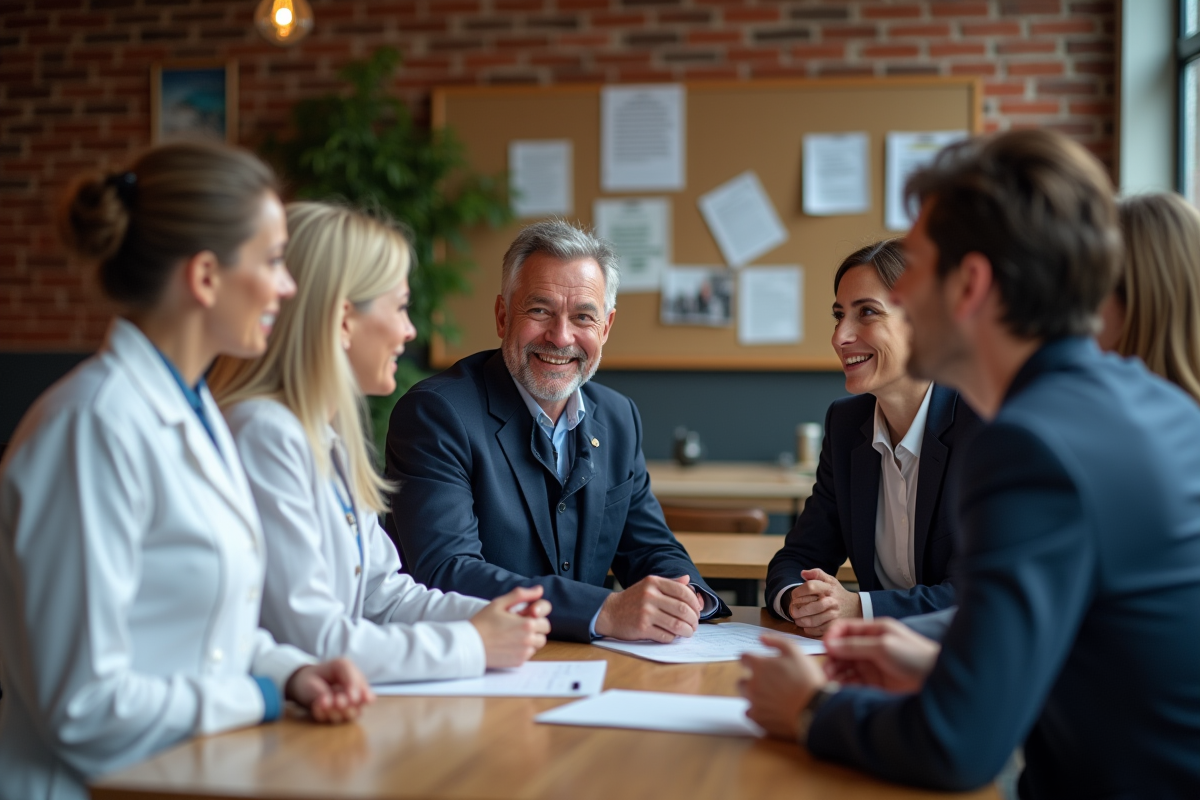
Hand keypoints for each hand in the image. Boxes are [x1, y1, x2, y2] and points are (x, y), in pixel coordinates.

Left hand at [285, 658, 373, 723]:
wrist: (303, 679)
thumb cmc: (327, 671)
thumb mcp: (341, 666)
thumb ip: (351, 679)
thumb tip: (355, 699)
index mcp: (359, 690)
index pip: (368, 698)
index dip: (364, 699)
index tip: (355, 698)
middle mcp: (351, 704)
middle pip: (357, 712)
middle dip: (347, 707)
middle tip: (338, 700)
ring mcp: (338, 713)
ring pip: (341, 719)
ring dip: (334, 711)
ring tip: (324, 701)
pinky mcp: (326, 718)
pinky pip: (325, 719)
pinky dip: (321, 712)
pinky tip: (316, 704)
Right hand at [470, 585, 550, 667]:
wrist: (469, 644)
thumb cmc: (483, 622)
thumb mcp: (500, 603)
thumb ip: (522, 595)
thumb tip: (539, 589)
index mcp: (528, 624)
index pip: (545, 622)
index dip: (536, 619)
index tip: (524, 618)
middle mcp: (529, 640)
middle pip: (543, 635)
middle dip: (534, 630)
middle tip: (518, 626)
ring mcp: (524, 653)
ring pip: (536, 646)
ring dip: (530, 640)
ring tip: (513, 636)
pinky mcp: (518, 662)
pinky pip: (527, 655)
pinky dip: (521, 650)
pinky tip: (508, 645)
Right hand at [595, 574, 701, 641]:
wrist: (609, 612)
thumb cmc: (633, 600)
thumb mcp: (649, 585)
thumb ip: (669, 583)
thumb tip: (688, 580)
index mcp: (654, 582)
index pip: (684, 592)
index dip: (695, 603)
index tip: (697, 610)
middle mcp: (650, 596)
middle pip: (683, 609)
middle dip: (694, 620)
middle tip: (694, 624)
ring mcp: (645, 612)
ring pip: (677, 625)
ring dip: (687, 631)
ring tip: (688, 632)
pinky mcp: (642, 628)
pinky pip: (666, 636)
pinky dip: (673, 638)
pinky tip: (672, 635)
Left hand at [739, 634, 826, 739]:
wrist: (815, 709)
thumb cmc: (807, 679)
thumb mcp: (795, 652)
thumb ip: (777, 641)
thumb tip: (761, 638)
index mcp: (759, 666)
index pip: (743, 658)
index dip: (750, 659)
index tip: (757, 662)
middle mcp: (752, 684)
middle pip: (742, 680)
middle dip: (751, 680)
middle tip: (768, 683)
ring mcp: (754, 703)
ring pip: (746, 698)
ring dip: (754, 696)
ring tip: (772, 698)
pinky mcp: (759, 720)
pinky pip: (750, 714)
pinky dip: (757, 712)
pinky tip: (770, 711)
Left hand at [787, 568, 861, 636]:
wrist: (854, 606)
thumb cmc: (837, 593)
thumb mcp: (829, 580)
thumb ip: (816, 573)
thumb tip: (803, 573)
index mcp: (829, 588)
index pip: (810, 587)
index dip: (798, 591)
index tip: (794, 596)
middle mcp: (832, 601)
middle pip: (811, 607)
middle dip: (798, 610)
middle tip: (792, 611)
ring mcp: (834, 614)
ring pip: (814, 620)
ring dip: (802, 621)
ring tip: (797, 620)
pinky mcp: (835, 625)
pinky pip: (819, 630)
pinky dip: (810, 630)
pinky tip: (806, 627)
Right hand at [822, 617, 940, 692]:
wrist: (937, 682)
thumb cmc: (915, 657)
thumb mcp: (884, 646)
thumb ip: (855, 645)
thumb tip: (829, 644)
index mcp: (873, 631)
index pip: (845, 629)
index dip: (832, 636)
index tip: (824, 648)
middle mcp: (869, 647)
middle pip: (841, 649)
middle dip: (831, 658)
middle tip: (824, 670)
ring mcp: (871, 665)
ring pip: (845, 667)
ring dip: (835, 672)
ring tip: (829, 681)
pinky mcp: (873, 683)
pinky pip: (852, 682)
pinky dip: (843, 685)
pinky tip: (839, 690)